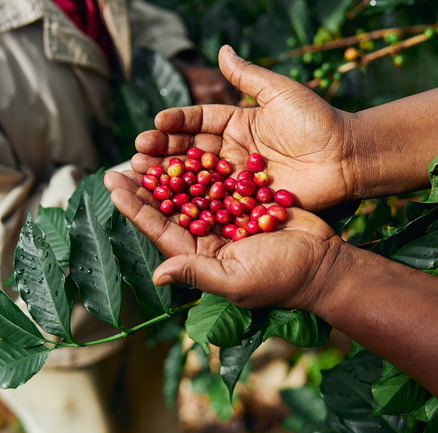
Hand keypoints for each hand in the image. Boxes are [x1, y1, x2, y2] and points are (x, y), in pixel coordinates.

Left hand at [104, 170, 345, 309]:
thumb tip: (158, 276)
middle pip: (170, 207)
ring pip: (192, 190)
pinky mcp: (247, 202)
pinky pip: (220, 181)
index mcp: (200, 256)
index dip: (136, 208)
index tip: (113, 185)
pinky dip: (203, 165)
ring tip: (149, 149)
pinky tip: (187, 146)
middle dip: (146, 186)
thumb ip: (197, 273)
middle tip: (123, 162)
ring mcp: (228, 218)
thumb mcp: (236, 280)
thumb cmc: (281, 278)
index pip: (160, 229)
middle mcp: (209, 237)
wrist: (324, 262)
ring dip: (171, 172)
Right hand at [134, 45, 359, 210]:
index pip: (200, 121)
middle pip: (192, 151)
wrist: (347, 157)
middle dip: (164, 151)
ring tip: (142, 175)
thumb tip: (222, 49)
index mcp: (239, 123)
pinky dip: (194, 203)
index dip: (177, 122)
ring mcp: (239, 178)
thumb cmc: (317, 120)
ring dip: (170, 178)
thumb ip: (248, 76)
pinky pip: (218, 201)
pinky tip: (170, 203)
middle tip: (137, 153)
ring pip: (198, 178)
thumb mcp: (280, 92)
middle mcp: (234, 151)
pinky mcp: (248, 202)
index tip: (155, 122)